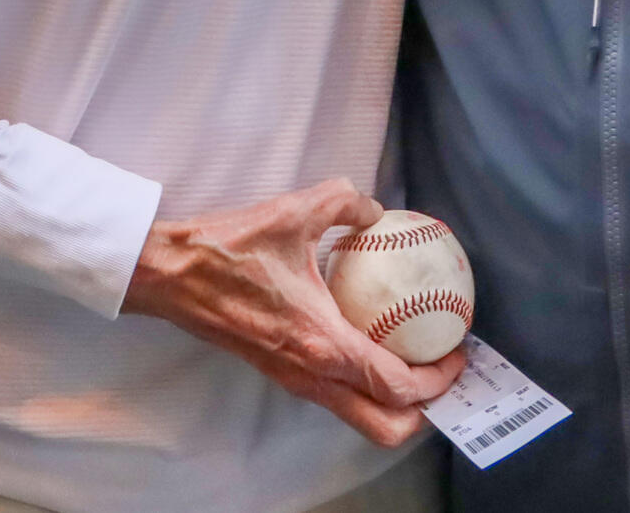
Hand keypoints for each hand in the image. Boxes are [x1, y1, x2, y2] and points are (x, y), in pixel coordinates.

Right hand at [121, 178, 465, 446]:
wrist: (171, 275)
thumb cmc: (228, 249)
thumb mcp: (295, 211)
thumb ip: (346, 203)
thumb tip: (375, 211)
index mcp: (323, 344)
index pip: (398, 386)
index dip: (439, 378)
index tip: (458, 351)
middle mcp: (312, 374)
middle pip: (385, 426)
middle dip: (424, 410)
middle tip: (443, 369)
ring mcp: (294, 380)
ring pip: (359, 416)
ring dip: (396, 400)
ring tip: (417, 357)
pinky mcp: (280, 372)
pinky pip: (337, 394)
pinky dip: (366, 383)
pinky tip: (373, 338)